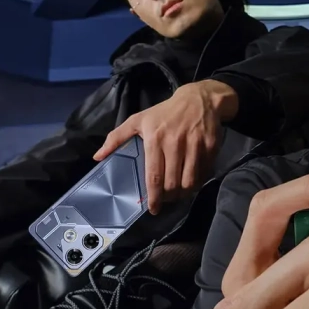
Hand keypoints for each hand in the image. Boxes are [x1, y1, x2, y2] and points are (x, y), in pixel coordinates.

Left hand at [93, 78, 238, 213]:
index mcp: (155, 139)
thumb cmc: (165, 112)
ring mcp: (195, 145)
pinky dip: (197, 182)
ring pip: (189, 181)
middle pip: (173, 183)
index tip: (153, 209)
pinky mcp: (210, 147)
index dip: (154, 197)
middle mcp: (175, 143)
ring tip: (179, 192)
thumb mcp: (138, 119)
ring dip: (184, 192)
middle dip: (169, 197)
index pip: (154, 176)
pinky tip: (191, 180)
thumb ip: (116, 138)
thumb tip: (97, 157)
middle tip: (166, 198)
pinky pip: (204, 173)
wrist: (200, 99)